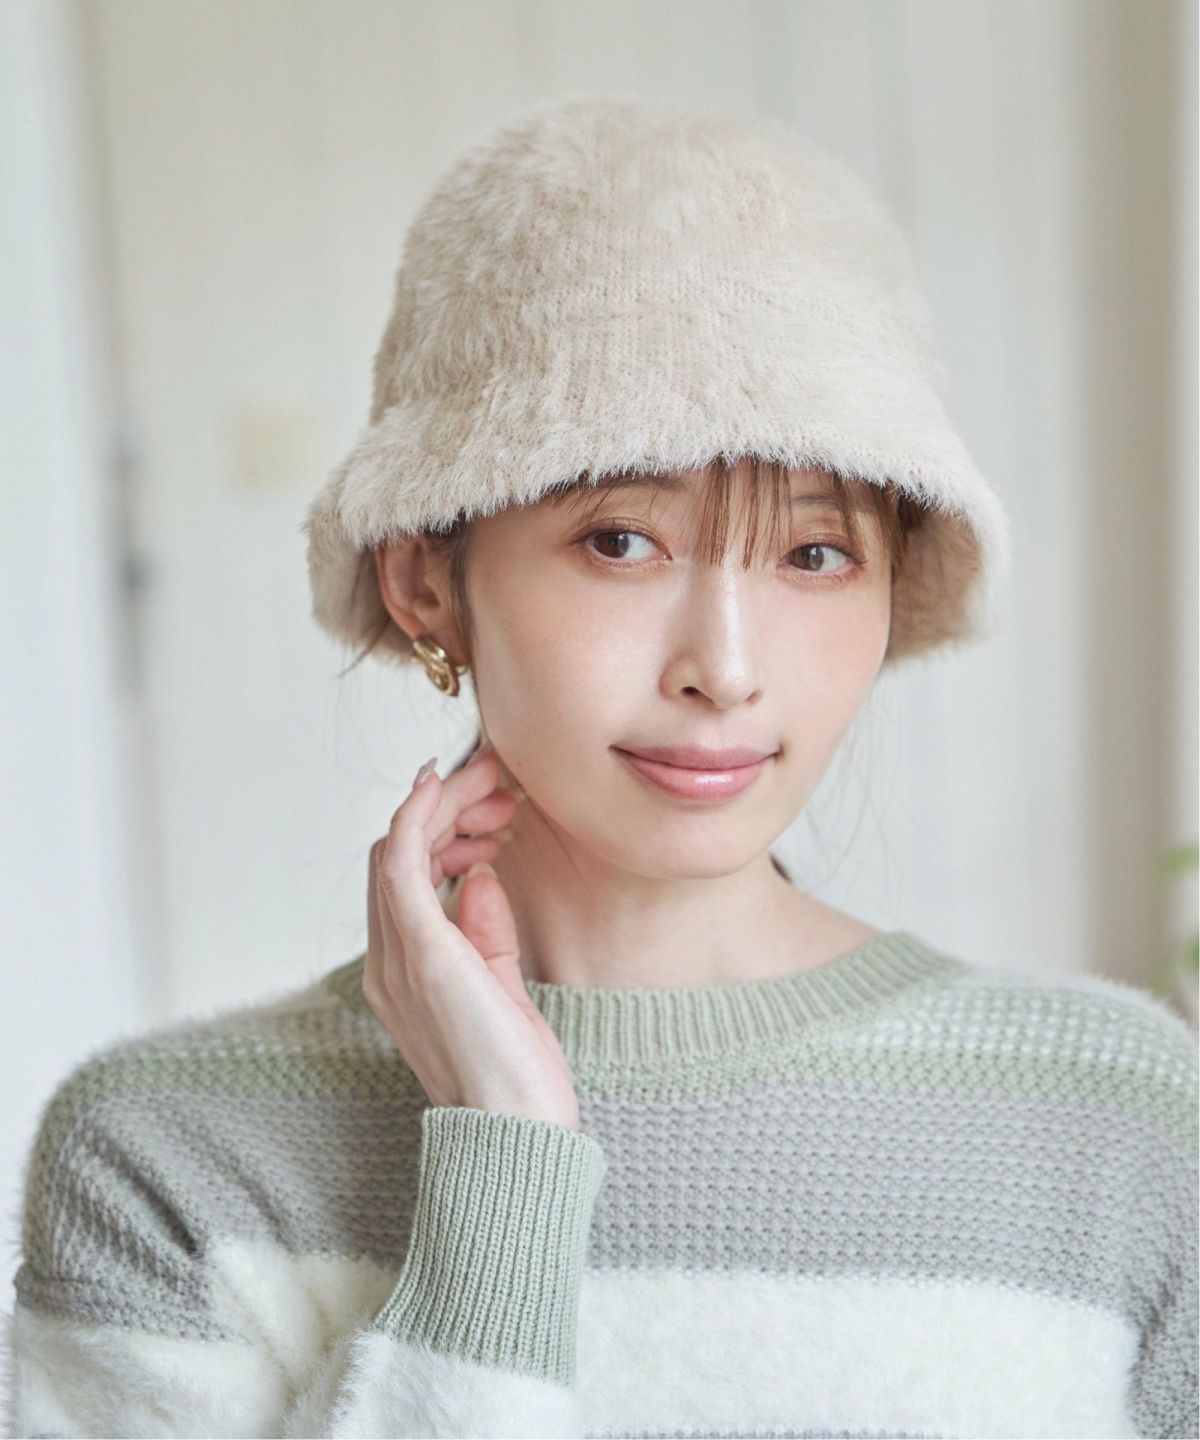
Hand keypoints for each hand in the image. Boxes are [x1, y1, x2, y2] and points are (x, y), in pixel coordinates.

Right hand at [363, 746, 580, 1130]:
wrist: (518, 1134)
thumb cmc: (517, 1079)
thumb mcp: (500, 990)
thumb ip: (484, 933)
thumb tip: (477, 876)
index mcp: (402, 975)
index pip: (402, 881)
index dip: (440, 835)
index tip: (490, 817)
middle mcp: (386, 963)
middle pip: (393, 857)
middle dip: (446, 811)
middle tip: (500, 790)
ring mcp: (396, 957)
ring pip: (395, 849)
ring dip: (443, 805)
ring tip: (497, 790)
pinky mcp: (420, 951)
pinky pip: (400, 861)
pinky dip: (417, 815)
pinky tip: (442, 783)